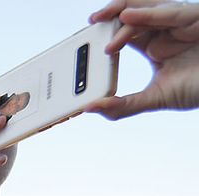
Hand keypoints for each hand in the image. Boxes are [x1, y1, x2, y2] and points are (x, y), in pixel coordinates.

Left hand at [89, 1, 198, 117]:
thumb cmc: (198, 87)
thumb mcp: (157, 98)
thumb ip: (124, 105)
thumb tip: (91, 108)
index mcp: (153, 44)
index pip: (124, 30)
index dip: (105, 30)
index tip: (85, 38)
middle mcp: (164, 29)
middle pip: (133, 13)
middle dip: (110, 13)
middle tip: (91, 22)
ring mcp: (179, 21)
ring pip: (148, 8)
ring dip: (123, 10)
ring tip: (102, 18)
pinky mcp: (195, 17)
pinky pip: (170, 12)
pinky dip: (148, 14)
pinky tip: (127, 17)